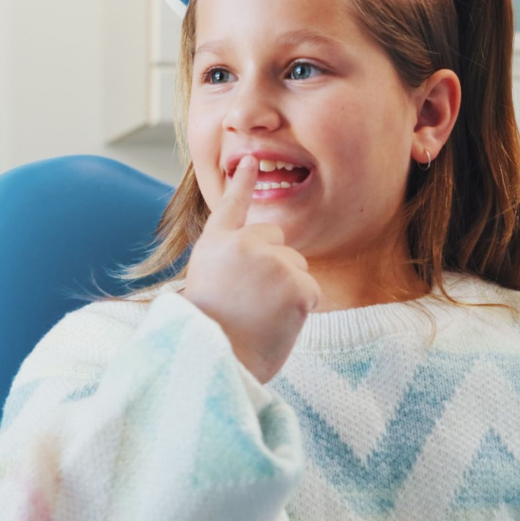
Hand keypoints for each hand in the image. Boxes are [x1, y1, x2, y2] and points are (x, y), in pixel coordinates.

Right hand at [183, 155, 320, 382]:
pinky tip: (275, 323)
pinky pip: (311, 292)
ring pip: (298, 269)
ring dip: (287, 292)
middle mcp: (244, 244)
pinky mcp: (297, 283)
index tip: (251, 160)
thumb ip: (232, 263)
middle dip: (274, 269)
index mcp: (216, 244)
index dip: (242, 182)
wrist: (210, 361)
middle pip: (279, 244)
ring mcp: (272, 261)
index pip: (232, 205)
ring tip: (258, 316)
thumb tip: (264, 257)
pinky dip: (300, 310)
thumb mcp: (209, 286)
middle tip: (249, 303)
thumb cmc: (208, 334)